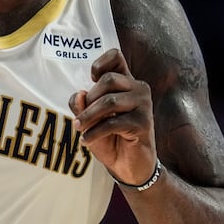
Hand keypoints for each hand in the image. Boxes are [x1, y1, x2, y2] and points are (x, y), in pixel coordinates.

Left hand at [69, 48, 157, 185]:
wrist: (127, 167)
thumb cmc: (109, 139)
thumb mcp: (89, 120)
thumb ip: (81, 105)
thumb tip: (79, 94)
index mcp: (126, 82)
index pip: (116, 56)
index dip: (100, 63)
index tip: (91, 80)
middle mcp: (138, 89)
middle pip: (108, 79)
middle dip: (89, 100)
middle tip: (80, 118)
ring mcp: (144, 105)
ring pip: (109, 101)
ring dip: (88, 116)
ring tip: (79, 128)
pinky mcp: (144, 123)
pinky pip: (113, 122)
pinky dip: (95, 132)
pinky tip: (86, 140)